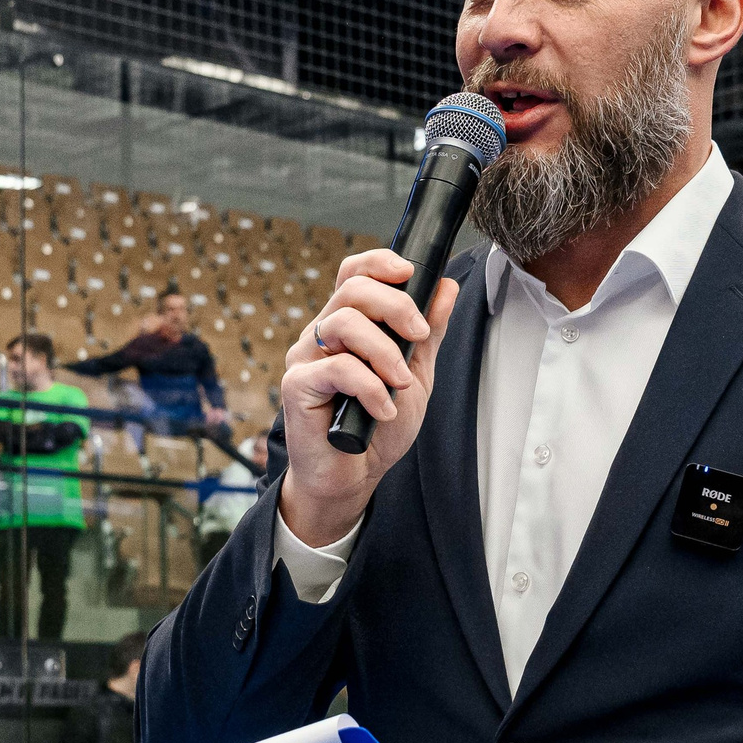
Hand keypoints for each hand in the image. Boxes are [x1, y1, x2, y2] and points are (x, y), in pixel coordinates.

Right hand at [278, 250, 458, 545]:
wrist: (353, 479)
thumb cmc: (376, 429)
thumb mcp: (415, 376)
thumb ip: (428, 334)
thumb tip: (445, 288)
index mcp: (347, 326)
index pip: (354, 274)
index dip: (380, 264)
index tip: (411, 274)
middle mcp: (322, 335)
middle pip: (352, 289)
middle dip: (395, 306)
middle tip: (419, 337)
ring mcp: (306, 359)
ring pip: (343, 323)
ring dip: (385, 352)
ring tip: (401, 383)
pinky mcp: (297, 386)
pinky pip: (336, 367)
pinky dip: (370, 387)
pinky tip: (383, 411)